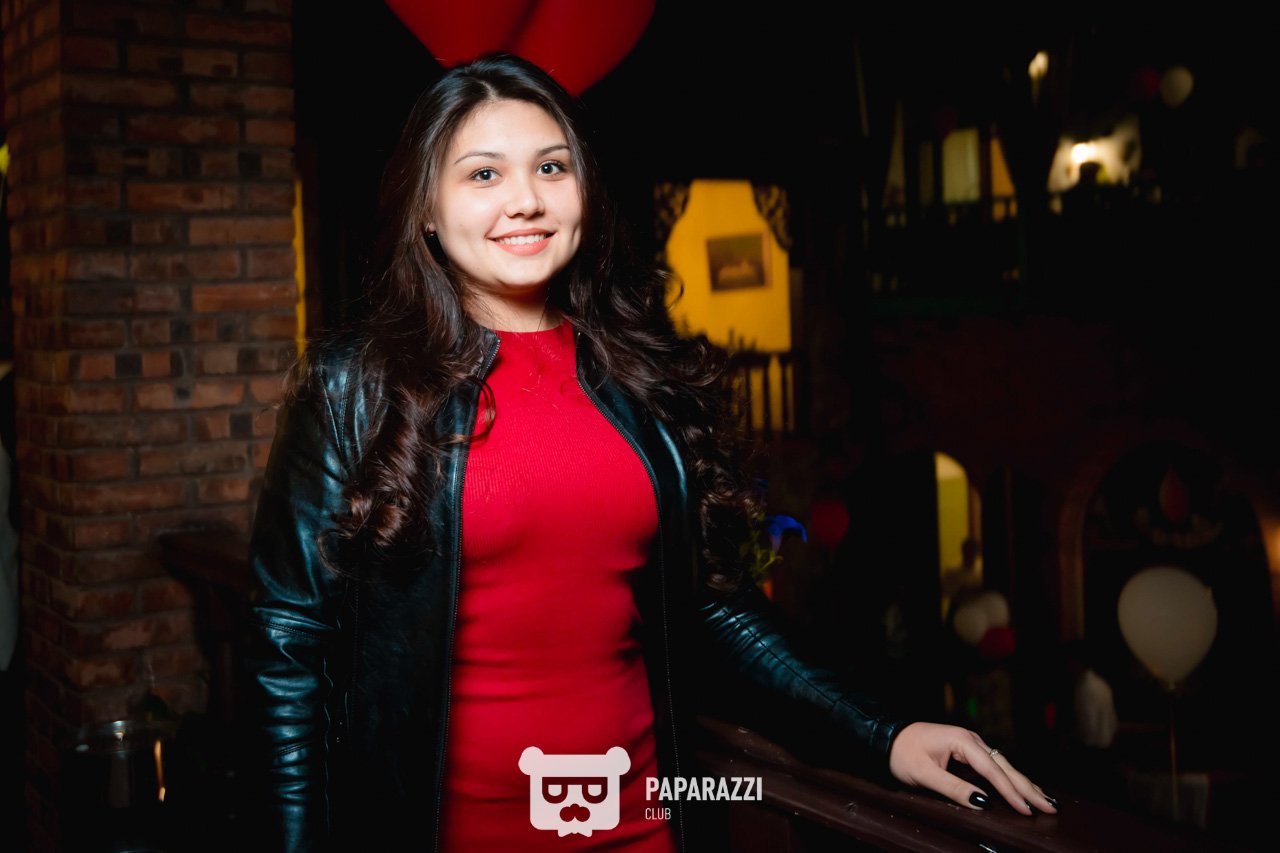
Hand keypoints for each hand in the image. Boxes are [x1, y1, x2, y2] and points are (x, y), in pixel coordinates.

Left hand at [888, 722, 1057, 815]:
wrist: (886, 736)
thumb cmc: (901, 754)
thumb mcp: (925, 775)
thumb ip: (954, 789)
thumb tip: (983, 803)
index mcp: (962, 741)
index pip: (993, 771)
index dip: (1011, 792)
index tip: (1027, 810)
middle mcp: (971, 739)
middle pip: (1005, 766)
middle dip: (1028, 788)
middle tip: (1051, 807)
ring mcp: (970, 743)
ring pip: (1002, 765)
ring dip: (1023, 783)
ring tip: (1045, 800)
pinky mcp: (967, 750)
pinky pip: (994, 765)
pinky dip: (1010, 778)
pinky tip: (1022, 788)